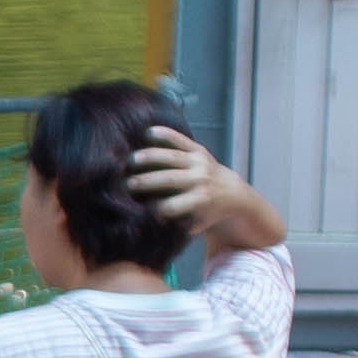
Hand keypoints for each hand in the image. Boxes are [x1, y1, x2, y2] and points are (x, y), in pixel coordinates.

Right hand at [127, 123, 283, 259]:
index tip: (135, 208)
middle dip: (146, 182)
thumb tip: (149, 226)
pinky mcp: (198, 149)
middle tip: (125, 184)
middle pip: (169, 180)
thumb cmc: (207, 212)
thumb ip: (178, 226)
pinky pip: (180, 140)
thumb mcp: (196, 223)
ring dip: (149, 157)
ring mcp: (200, 162)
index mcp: (200, 201)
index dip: (153, 208)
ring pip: (172, 157)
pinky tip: (148, 132)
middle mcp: (200, 180)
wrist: (231, 191)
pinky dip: (166, 134)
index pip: (172, 206)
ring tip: (130, 160)